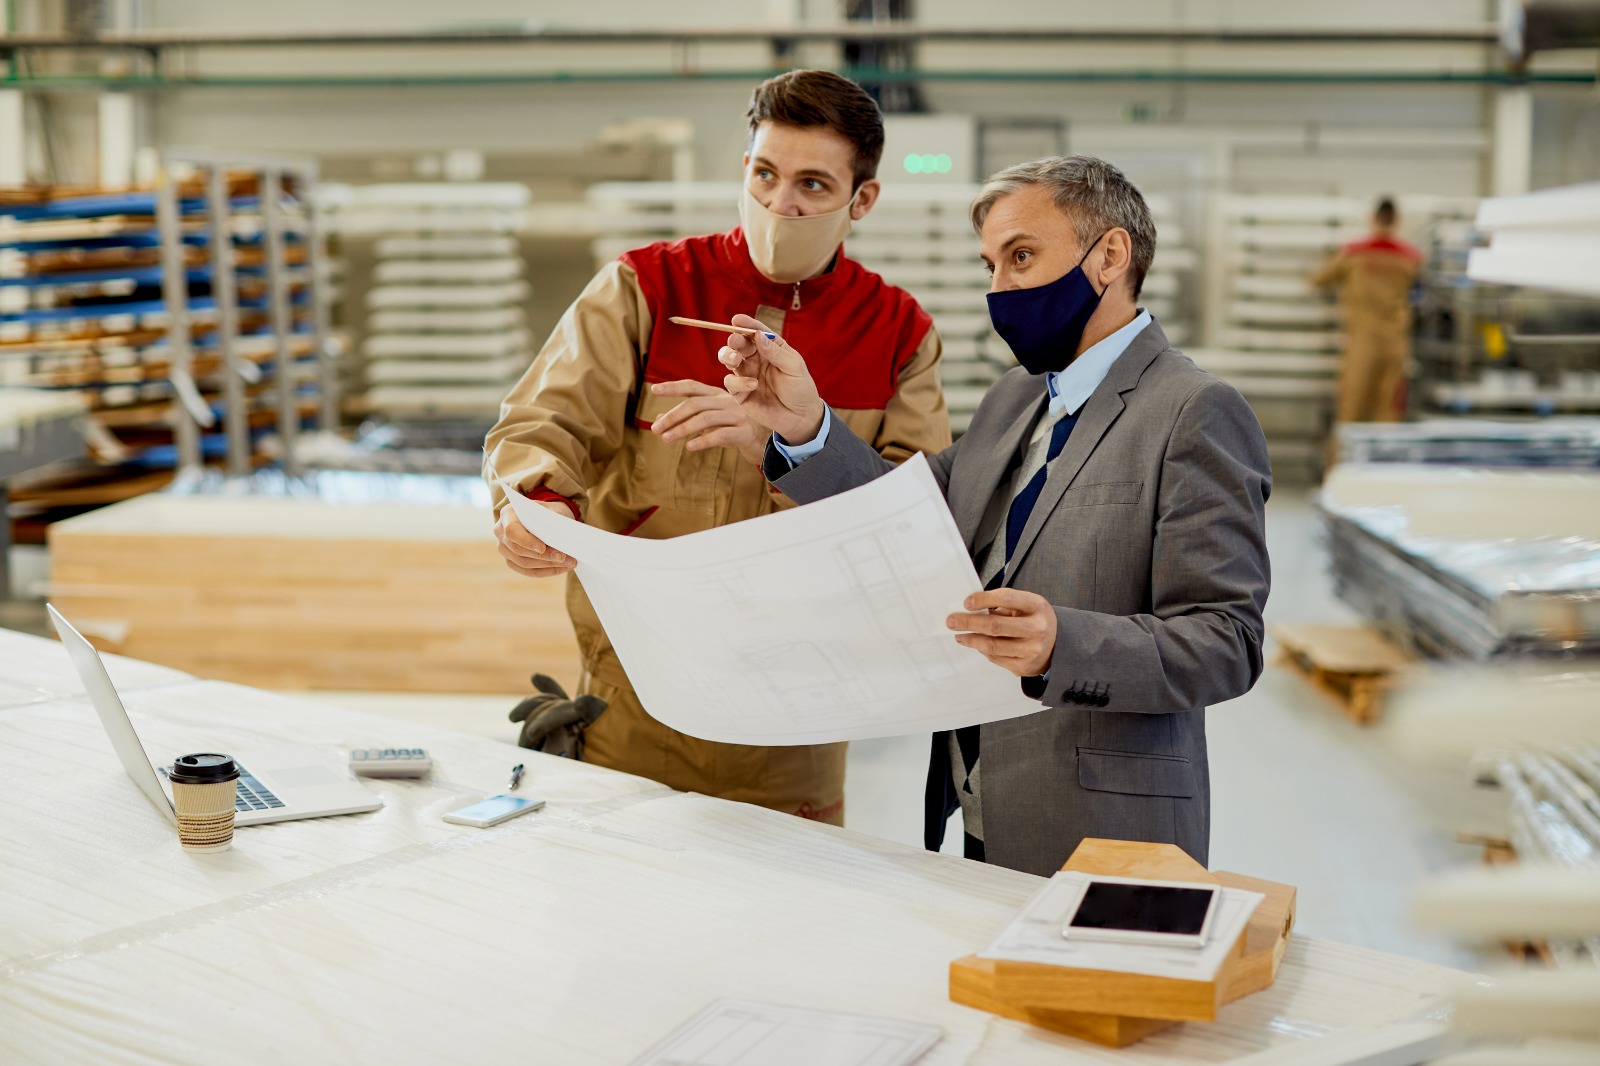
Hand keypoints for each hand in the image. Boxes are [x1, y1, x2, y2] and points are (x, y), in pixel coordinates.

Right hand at [495, 501, 577, 577]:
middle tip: (564, 557)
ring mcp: (504, 548)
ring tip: (569, 563)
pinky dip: (547, 571)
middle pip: (519, 550)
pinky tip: (562, 568)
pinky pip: (528, 571)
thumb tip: (560, 541)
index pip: (512, 531)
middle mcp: (501, 532)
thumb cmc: (548, 511)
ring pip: (524, 563)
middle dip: (544, 556)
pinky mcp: (512, 561)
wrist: (543, 517)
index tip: (542, 548)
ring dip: (548, 565)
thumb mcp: (551, 509)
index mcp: (508, 514)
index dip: (526, 542)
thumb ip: (552, 521)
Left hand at [649, 379, 767, 463]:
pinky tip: (690, 447)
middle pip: (696, 403)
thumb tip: (661, 419)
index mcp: (719, 395)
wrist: (770, 443)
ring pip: (705, 418)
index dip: (673, 387)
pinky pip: (721, 434)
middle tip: (655, 429)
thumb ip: (690, 418)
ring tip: (666, 439)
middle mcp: (728, 401)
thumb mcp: (713, 422)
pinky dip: (704, 440)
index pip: (692, 386)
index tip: (653, 390)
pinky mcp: (745, 433)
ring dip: (682, 429)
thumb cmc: (737, 430)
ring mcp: (738, 416)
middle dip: (673, 415)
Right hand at [717, 314, 826, 445]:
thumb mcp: (794, 367)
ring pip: (729, 360)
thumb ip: (776, 352)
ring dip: (728, 356)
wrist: (800, 418)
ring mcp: (747, 375)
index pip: (756, 332)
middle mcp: (756, 359)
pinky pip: (731, 383)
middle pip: (739, 344)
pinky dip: (738, 382)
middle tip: (734, 342)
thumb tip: (758, 335)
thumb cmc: (800, 389)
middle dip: (734, 340)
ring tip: (735, 360)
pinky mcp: (740, 393)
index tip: (736, 319)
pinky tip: (753, 385)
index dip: (746, 325)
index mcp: (770, 348)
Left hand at [947, 589, 1057, 676]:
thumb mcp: (1026, 605)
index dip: (984, 599)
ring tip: (959, 635)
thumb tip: (969, 609)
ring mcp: (1032, 650)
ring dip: (971, 639)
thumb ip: (1002, 605)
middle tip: (951, 621)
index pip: (1007, 599)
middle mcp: (1037, 629)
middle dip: (969, 623)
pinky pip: (996, 658)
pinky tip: (976, 643)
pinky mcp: (1025, 667)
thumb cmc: (1034, 620)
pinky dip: (982, 650)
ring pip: (992, 646)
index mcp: (1037, 607)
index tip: (966, 602)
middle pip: (995, 626)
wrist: (1058, 646)